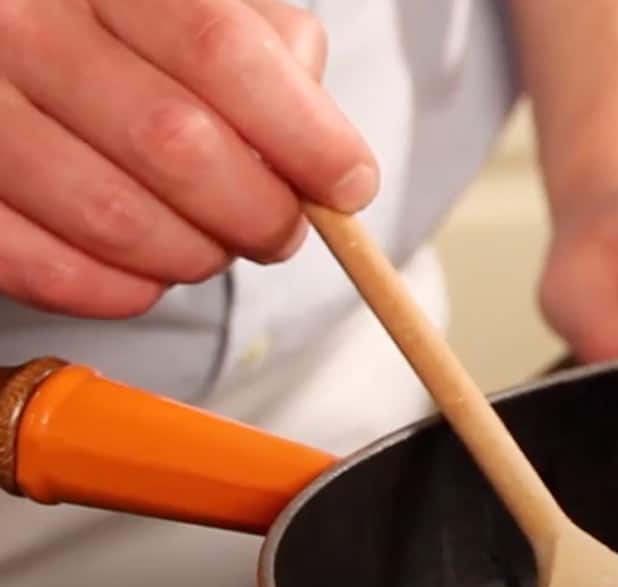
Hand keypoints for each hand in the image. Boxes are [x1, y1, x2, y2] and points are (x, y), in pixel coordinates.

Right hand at [0, 0, 376, 317]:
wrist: (16, 36)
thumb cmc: (124, 27)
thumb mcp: (199, 0)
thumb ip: (269, 49)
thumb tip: (327, 151)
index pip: (220, 49)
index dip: (303, 135)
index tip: (348, 185)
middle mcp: (23, 22)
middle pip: (175, 143)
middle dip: (256, 212)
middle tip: (278, 230)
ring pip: (115, 216)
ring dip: (194, 256)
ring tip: (212, 247)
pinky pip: (42, 267)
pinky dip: (119, 291)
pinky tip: (148, 274)